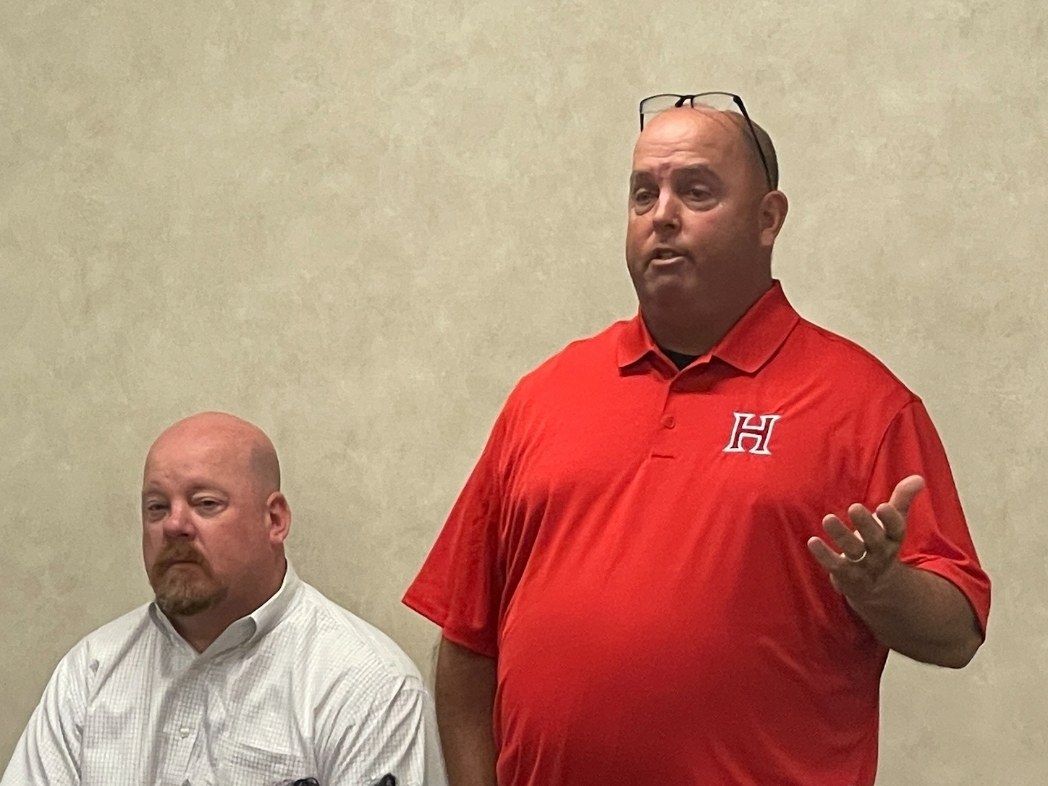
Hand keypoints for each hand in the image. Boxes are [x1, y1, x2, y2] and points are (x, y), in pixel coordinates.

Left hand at [807, 475, 924, 597]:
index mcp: (893, 538)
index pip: (896, 529)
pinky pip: (835, 566)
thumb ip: (902, 500)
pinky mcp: (845, 575)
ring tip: (828, 519)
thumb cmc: (882, 544)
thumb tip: (918, 478)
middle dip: (865, 524)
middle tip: (854, 507)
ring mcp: (863, 566)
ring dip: (841, 535)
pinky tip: (812, 541)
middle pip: (875, 540)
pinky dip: (824, 555)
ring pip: (853, 551)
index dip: (890, 519)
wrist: (877, 586)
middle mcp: (880, 553)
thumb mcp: (894, 524)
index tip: (883, 506)